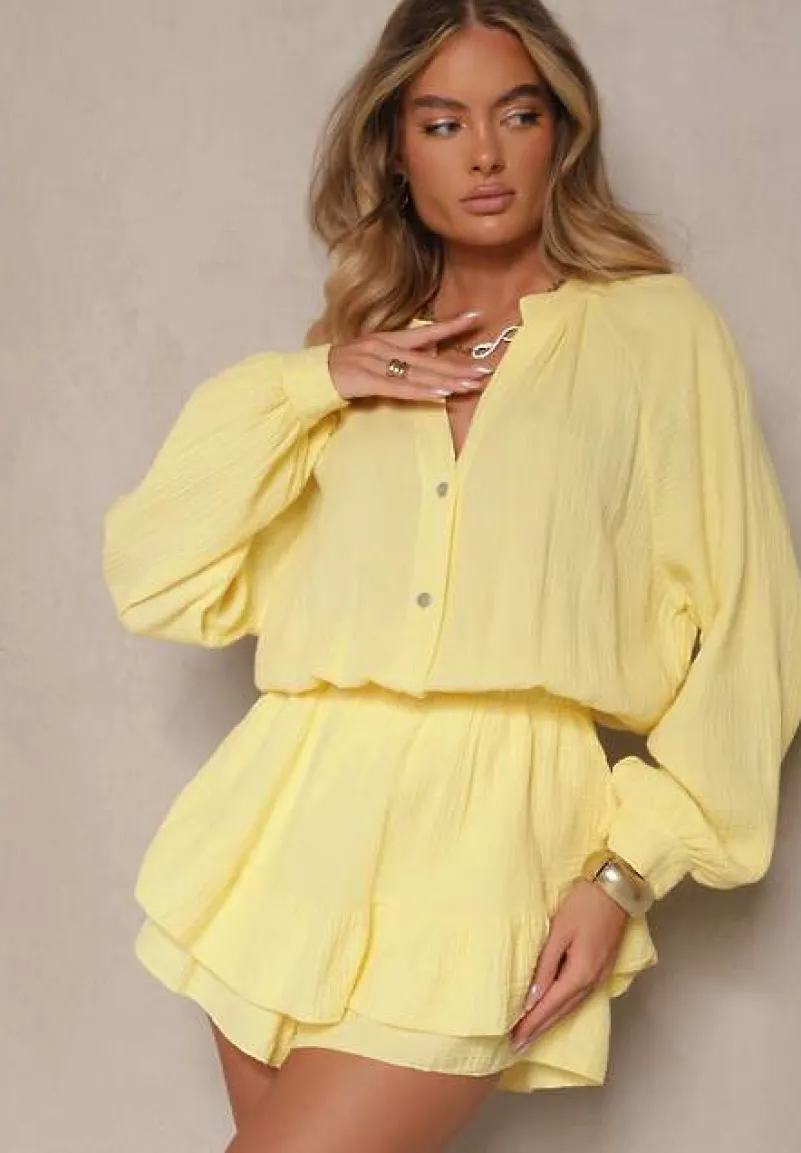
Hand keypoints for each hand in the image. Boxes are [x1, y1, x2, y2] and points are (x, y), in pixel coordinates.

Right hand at [328, 311, 492, 403]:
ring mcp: (375, 363)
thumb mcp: (373, 357)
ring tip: (471, 384)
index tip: (476, 317)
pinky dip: (422, 392)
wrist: (311, 376)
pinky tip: (441, 395)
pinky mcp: (367, 381)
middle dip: (459, 365)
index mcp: (387, 339)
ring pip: (419, 374)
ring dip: (447, 381)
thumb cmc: (344, 370)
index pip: (425, 331)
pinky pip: (399, 388)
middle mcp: (384, 347)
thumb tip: (427, 360)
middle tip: (485, 369)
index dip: (451, 326)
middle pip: (429, 358)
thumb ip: (399, 358)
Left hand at [509, 879, 628, 1052]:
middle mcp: (593, 980)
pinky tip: (554, 1010)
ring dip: (550, 1021)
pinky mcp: (602, 966)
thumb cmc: (584, 903)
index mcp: (581, 973)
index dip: (530, 1024)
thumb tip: (532, 997)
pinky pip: (578, 995)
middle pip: (561, 1011)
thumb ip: (545, 965)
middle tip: (517, 1045)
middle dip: (538, 1029)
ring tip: (532, 1034)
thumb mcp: (559, 931)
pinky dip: (563, 1007)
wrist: (616, 887)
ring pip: (571, 1006)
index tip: (513, 1040)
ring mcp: (600, 974)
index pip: (550, 1006)